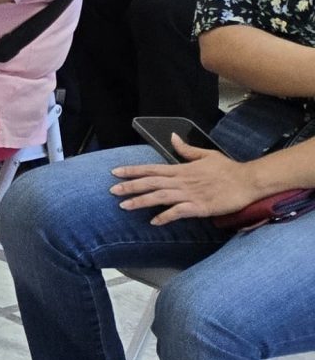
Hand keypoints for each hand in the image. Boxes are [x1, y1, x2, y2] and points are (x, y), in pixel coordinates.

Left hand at [112, 136, 265, 224]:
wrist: (248, 181)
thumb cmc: (228, 168)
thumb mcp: (206, 155)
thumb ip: (186, 149)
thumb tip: (173, 138)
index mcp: (181, 169)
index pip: (151, 169)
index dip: (132, 170)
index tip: (115, 172)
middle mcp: (182, 181)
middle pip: (151, 183)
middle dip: (130, 186)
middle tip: (112, 191)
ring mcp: (190, 194)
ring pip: (160, 197)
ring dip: (141, 201)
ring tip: (124, 206)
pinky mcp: (200, 207)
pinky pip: (179, 212)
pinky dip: (166, 216)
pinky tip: (154, 222)